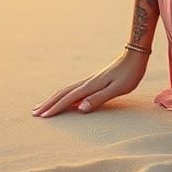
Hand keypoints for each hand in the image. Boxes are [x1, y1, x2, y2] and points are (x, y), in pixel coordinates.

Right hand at [31, 50, 148, 117]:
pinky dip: (64, 95)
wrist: (136, 55)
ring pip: (67, 90)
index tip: (43, 117)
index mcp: (91, 86)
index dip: (56, 108)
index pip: (69, 99)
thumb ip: (98, 98)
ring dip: (54, 98)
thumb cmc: (130, 73)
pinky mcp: (95, 79)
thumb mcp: (117, 89)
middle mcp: (87, 82)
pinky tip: (65, 99)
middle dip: (49, 103)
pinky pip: (74, 89)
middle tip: (35, 112)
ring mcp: (90, 80)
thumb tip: (79, 109)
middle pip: (63, 93)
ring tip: (44, 106)